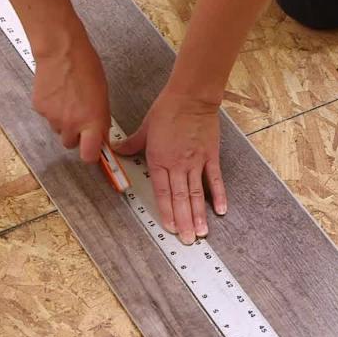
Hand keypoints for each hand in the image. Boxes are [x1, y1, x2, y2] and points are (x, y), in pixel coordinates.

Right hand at [32, 31, 110, 162]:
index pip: (89, 156)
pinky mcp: (40, 109)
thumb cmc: (86, 67)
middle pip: (70, 144)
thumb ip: (100, 119)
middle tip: (79, 117)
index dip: (90, 155)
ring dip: (63, 121)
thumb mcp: (103, 95)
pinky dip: (52, 109)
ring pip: (58, 129)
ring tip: (68, 99)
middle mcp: (72, 124)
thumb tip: (100, 135)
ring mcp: (53, 118)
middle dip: (75, 135)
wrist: (61, 51)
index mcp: (92, 121)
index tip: (93, 150)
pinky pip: (47, 116)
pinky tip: (57, 92)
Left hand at [114, 88, 227, 243]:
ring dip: (199, 214)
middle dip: (184, 221)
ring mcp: (196, 161)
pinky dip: (218, 195)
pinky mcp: (210, 155)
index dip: (167, 212)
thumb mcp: (145, 128)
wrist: (191, 97)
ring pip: (197, 193)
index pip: (163, 192)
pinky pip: (215, 179)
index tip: (171, 229)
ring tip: (202, 232)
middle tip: (188, 240)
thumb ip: (132, 144)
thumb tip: (117, 150)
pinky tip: (220, 210)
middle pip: (181, 198)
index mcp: (160, 160)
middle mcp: (178, 164)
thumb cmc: (167, 110)